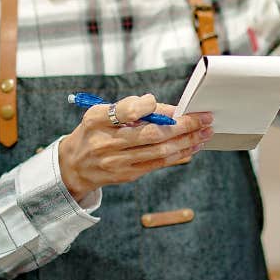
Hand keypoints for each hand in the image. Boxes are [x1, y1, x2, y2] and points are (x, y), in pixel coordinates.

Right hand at [58, 94, 213, 201]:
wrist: (75, 166)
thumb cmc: (95, 132)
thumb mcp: (101, 113)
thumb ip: (130, 106)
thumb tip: (165, 107)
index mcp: (98, 120)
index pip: (125, 110)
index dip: (149, 107)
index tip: (170, 104)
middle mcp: (107, 142)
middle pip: (151, 134)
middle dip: (182, 126)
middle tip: (204, 118)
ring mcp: (118, 162)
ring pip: (159, 152)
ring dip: (187, 142)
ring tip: (205, 132)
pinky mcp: (128, 175)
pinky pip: (158, 164)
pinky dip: (179, 154)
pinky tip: (193, 146)